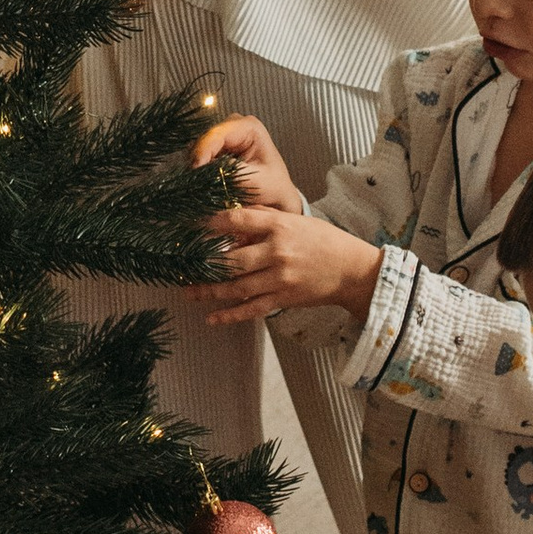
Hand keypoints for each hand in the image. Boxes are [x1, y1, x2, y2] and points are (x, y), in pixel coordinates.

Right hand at [191, 114, 304, 213]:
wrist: (275, 196)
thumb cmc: (272, 187)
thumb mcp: (255, 181)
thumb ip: (232, 172)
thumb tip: (206, 169)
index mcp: (249, 127)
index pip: (217, 134)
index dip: (203, 151)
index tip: (195, 169)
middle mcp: (234, 125)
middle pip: (205, 138)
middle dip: (199, 159)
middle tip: (195, 181)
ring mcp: (224, 135)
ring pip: (199, 146)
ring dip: (197, 165)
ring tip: (200, 183)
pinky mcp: (216, 147)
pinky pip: (199, 155)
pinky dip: (199, 168)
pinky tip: (202, 181)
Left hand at [200, 202, 380, 328]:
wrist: (352, 270)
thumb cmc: (323, 240)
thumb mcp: (296, 220)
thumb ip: (265, 218)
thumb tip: (233, 215)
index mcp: (280, 226)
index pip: (238, 221)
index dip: (211, 222)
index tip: (192, 224)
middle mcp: (277, 252)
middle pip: (231, 259)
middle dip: (202, 264)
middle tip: (180, 265)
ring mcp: (280, 278)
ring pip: (236, 287)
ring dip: (209, 291)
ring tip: (188, 292)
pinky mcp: (284, 299)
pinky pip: (252, 309)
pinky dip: (230, 315)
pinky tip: (212, 318)